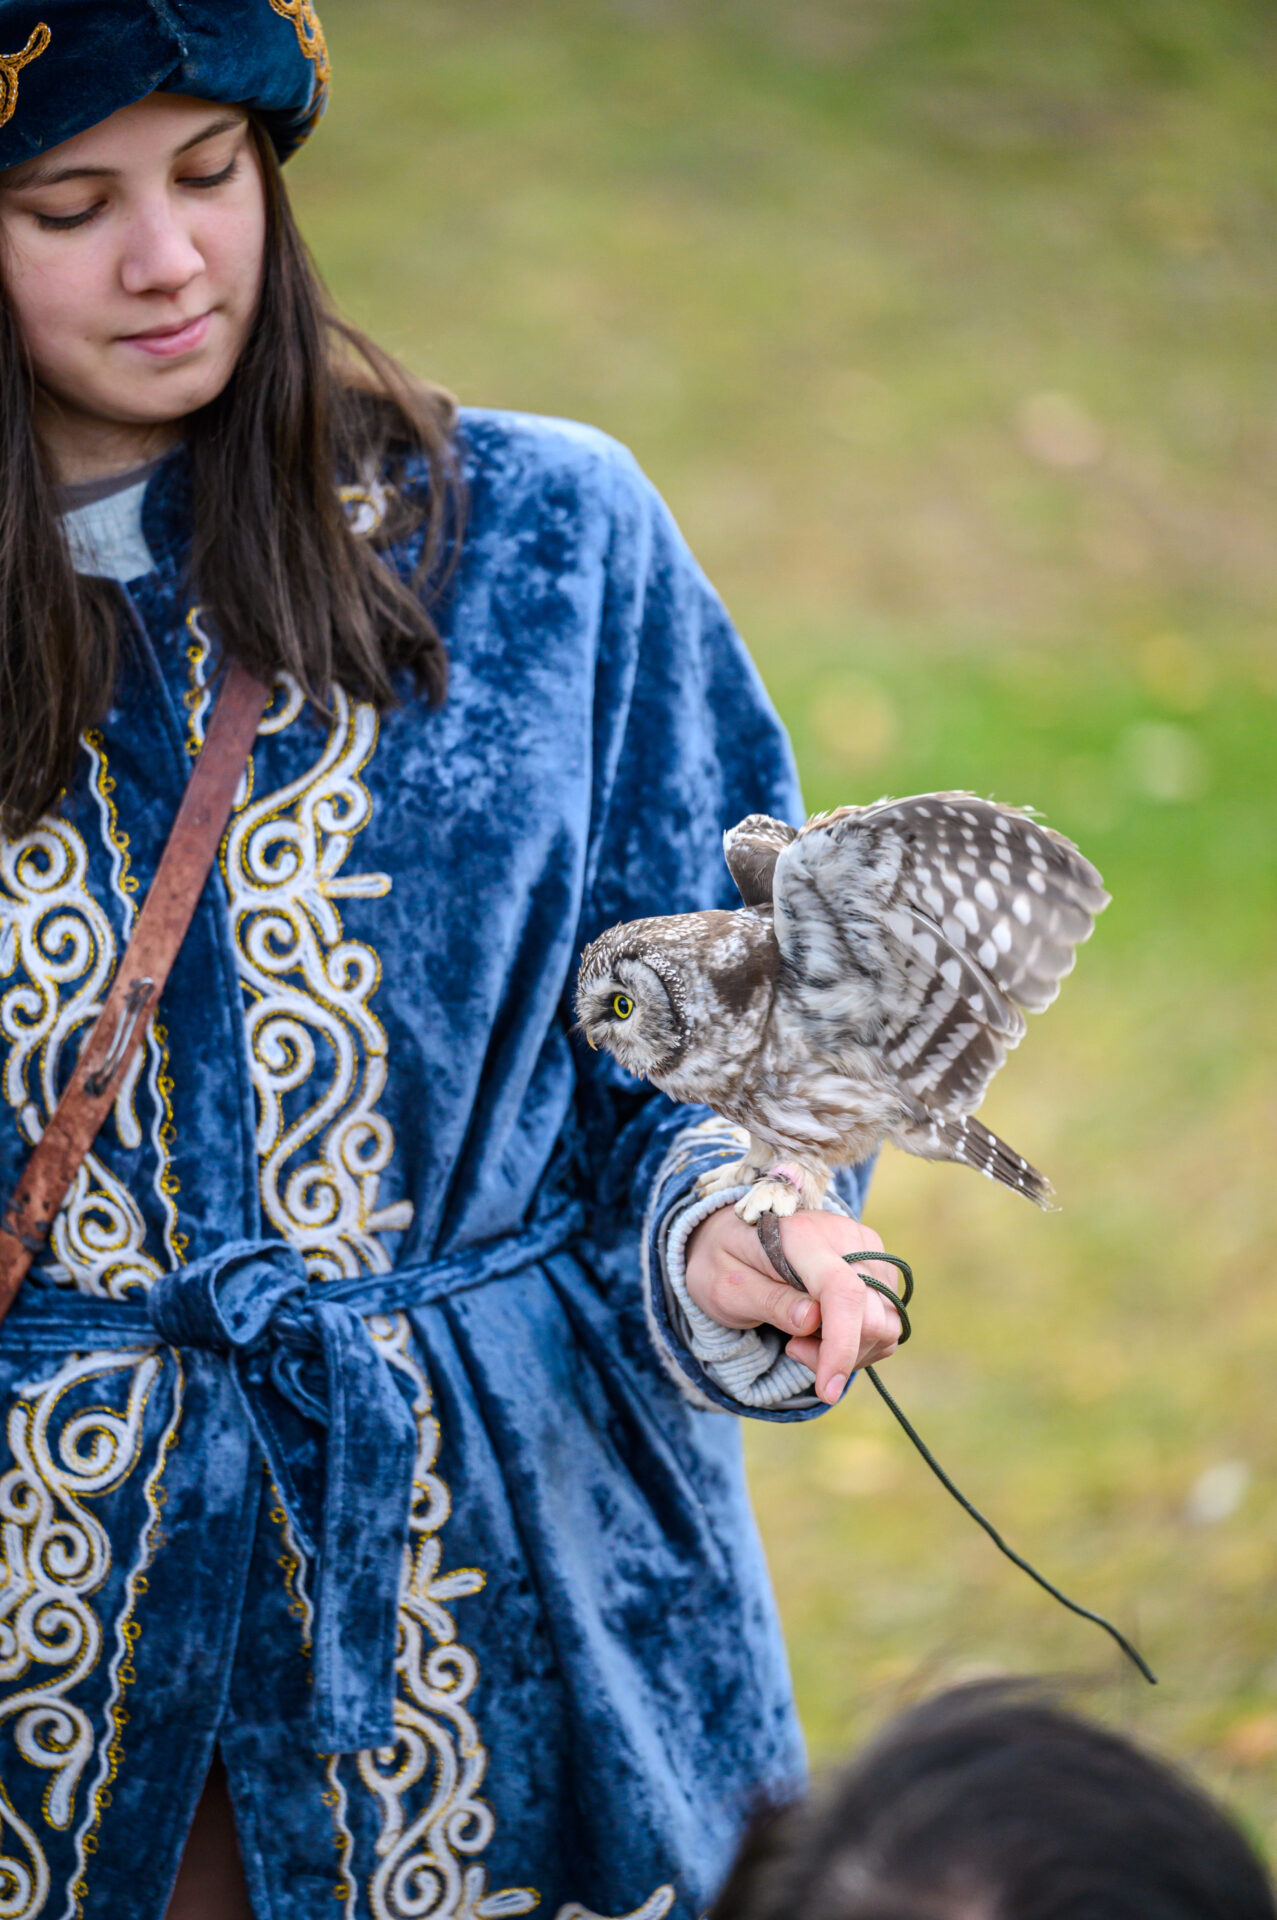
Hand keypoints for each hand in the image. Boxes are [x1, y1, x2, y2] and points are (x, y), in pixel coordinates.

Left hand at [684, 1205, 902, 1405]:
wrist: (737, 1238)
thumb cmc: (726, 1262)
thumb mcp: (727, 1287)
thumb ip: (768, 1301)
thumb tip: (811, 1321)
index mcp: (802, 1235)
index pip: (842, 1290)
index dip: (841, 1345)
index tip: (828, 1389)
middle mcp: (846, 1237)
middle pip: (871, 1316)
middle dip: (834, 1353)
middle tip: (792, 1346)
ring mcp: (869, 1251)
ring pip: (885, 1325)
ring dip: (848, 1351)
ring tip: (803, 1338)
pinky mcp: (879, 1267)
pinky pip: (886, 1324)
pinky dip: (859, 1344)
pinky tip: (824, 1334)